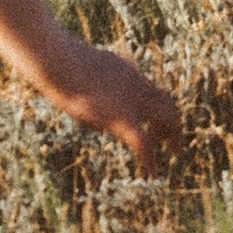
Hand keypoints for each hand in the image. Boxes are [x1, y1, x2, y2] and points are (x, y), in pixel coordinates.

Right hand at [43, 35, 181, 173]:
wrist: (60, 62)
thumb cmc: (59, 62)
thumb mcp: (78, 68)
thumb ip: (88, 82)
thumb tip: (81, 97)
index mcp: (126, 73)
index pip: (150, 91)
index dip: (156, 108)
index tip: (153, 121)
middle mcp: (137, 86)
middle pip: (168, 103)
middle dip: (173, 123)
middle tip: (172, 142)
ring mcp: (132, 101)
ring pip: (167, 119)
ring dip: (172, 136)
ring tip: (172, 152)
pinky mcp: (122, 118)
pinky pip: (144, 142)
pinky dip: (149, 157)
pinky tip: (151, 170)